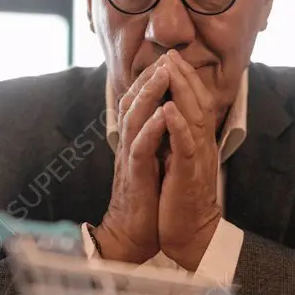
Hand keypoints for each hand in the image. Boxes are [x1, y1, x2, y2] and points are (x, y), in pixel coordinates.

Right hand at [96, 57, 170, 263]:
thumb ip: (153, 142)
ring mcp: (129, 160)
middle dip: (148, 78)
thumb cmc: (145, 202)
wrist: (132, 237)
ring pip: (134, 119)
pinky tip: (162, 115)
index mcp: (134, 142)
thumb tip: (163, 120)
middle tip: (164, 57)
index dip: (149, 81)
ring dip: (149, 95)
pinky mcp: (135, 177)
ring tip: (163, 74)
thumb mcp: (151, 165)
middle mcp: (128, 146)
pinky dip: (151, 129)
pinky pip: (141, 148)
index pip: (137, 103)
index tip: (166, 61)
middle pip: (131, 103)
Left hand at [157, 50, 222, 270]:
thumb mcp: (179, 163)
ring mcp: (197, 159)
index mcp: (197, 142)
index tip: (172, 59)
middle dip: (184, 76)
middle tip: (171, 54)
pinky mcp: (189, 174)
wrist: (190, 234)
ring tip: (171, 70)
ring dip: (183, 92)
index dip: (185, 80)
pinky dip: (178, 126)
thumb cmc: (182, 199)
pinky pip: (185, 146)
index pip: (195, 103)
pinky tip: (170, 109)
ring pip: (194, 118)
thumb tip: (169, 117)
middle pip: (198, 102)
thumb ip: (178, 140)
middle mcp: (201, 145)